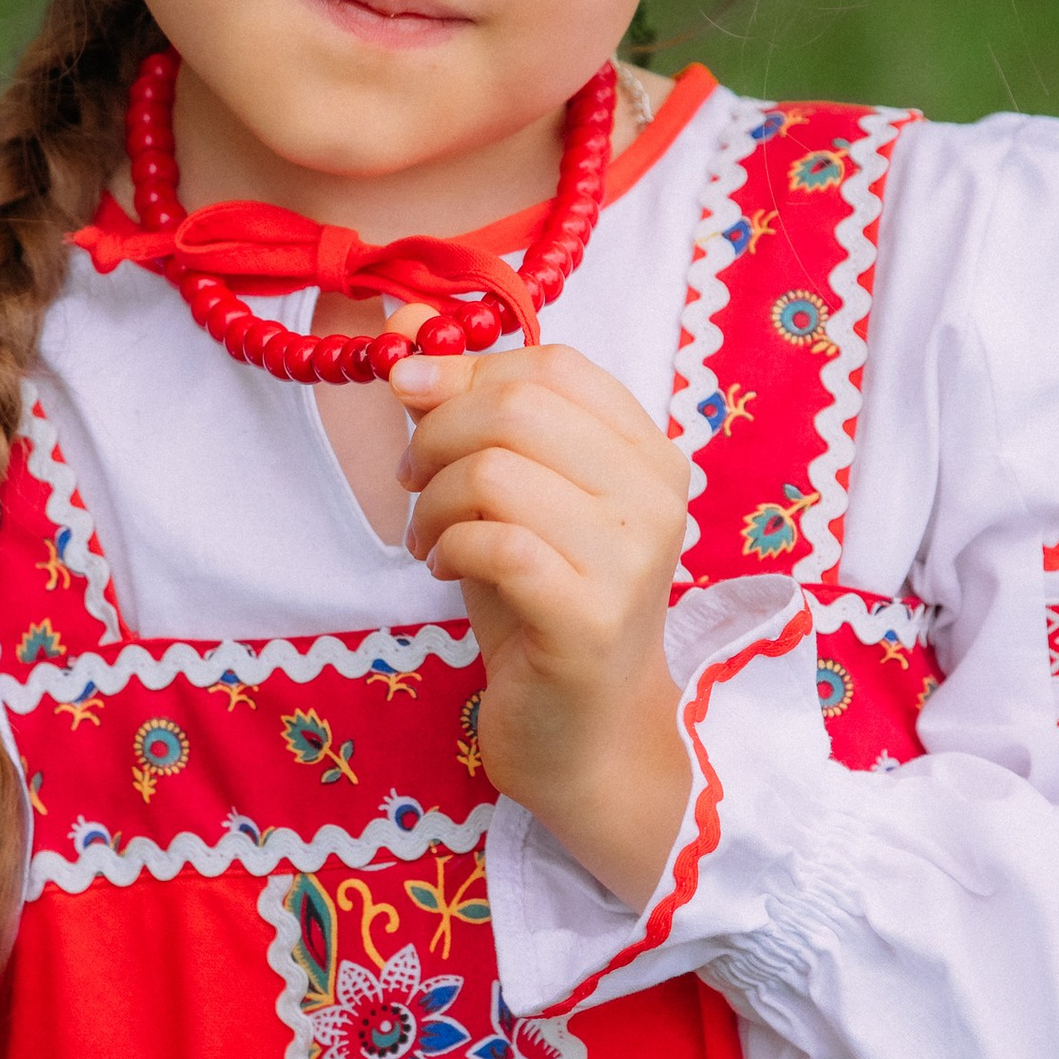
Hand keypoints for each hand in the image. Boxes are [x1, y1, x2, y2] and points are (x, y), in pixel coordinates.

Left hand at [392, 342, 690, 909]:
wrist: (580, 731)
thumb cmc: (539, 605)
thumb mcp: (502, 496)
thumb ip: (462, 413)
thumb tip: (401, 327)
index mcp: (648, 452)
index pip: (555, 365)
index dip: (469, 368)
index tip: (414, 399)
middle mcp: (657, 495)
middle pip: (518, 406)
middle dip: (437, 434)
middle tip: (415, 484)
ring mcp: (632, 558)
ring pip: (496, 471)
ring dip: (434, 500)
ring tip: (431, 537)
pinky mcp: (591, 617)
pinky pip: (495, 543)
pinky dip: (449, 547)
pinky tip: (445, 569)